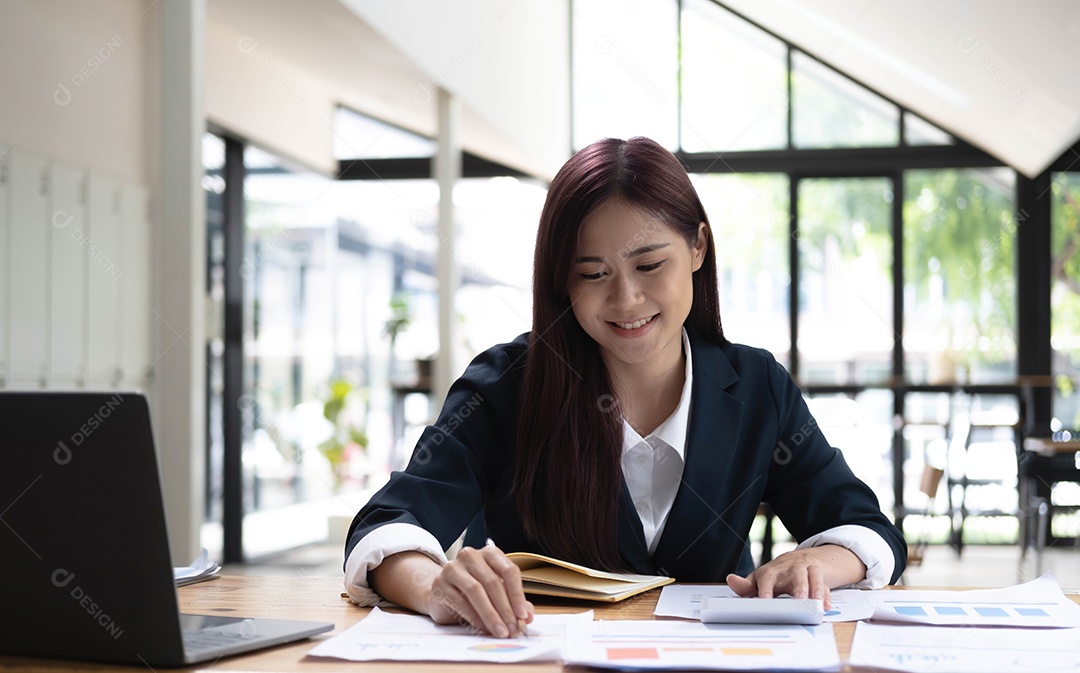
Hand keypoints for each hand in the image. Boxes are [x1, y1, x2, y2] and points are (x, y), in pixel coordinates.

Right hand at [426, 543, 533, 637]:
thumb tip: (528, 616)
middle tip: (512, 629)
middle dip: (505, 610)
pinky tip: (483, 628)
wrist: (442, 592)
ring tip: (500, 631)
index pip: (509, 571)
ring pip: (476, 591)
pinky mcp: (440, 583)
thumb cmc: (473, 591)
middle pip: (493, 582)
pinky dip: (474, 617)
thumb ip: (513, 602)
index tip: (523, 615)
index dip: (517, 595)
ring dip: (491, 615)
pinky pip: (460, 601)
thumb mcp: (496, 594)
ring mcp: (453, 567)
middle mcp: (471, 555)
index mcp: (490, 553)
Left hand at [725, 545, 865, 609]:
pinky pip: (826, 584)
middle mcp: (791, 568)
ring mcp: (807, 570)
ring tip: (815, 604)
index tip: (765, 602)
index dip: (766, 590)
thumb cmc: (778, 574)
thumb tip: (731, 580)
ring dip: (815, 590)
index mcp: (772, 571)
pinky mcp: (820, 575)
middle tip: (799, 601)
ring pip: (813, 576)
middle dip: (798, 587)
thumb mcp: (760, 578)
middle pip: (795, 574)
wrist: (802, 559)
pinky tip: (825, 606)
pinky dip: (826, 595)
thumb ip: (746, 585)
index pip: (767, 578)